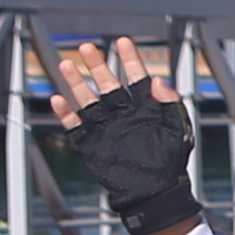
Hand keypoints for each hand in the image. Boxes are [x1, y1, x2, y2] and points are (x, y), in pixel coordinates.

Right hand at [46, 41, 198, 234]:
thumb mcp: (177, 130)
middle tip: (86, 47)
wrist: (155, 193)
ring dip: (77, 84)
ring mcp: (106, 129)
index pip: (136, 78)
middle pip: (107, 85)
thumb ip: (170, 104)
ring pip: (87, 101)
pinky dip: (65, 114)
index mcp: (145, 109)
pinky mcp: (92, 145)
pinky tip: (57, 100)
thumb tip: (158, 80)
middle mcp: (123, 115)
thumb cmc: (171, 162)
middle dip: (97, 65)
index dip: (130, 60)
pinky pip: (75, 127)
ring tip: (66, 64)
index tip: (122, 42)